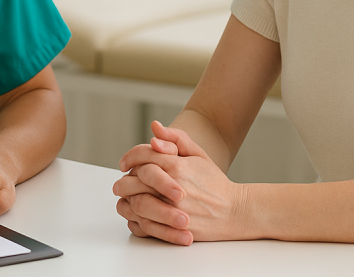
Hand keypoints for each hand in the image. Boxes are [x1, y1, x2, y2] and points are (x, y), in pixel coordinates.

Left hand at [114, 121, 246, 243]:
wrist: (234, 211)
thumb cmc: (214, 182)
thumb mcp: (198, 154)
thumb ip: (176, 138)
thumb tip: (154, 127)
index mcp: (177, 166)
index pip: (143, 156)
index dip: (130, 157)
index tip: (124, 163)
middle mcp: (172, 186)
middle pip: (135, 180)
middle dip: (123, 181)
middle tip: (119, 183)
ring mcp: (173, 209)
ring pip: (137, 203)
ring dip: (126, 200)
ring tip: (124, 198)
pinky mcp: (174, 228)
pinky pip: (145, 224)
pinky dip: (135, 219)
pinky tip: (135, 215)